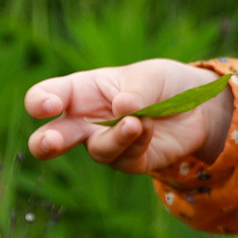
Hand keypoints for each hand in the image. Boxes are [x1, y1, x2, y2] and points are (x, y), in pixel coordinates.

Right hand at [24, 58, 233, 172]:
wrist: (198, 107)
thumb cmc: (162, 84)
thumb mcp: (150, 75)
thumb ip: (136, 90)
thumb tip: (123, 108)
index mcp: (80, 91)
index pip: (45, 97)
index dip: (39, 102)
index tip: (50, 106)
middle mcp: (86, 121)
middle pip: (50, 139)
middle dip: (45, 143)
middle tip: (51, 143)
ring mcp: (105, 143)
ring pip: (96, 150)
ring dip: (114, 137)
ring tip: (135, 122)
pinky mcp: (129, 161)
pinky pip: (126, 158)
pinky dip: (138, 141)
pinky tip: (150, 126)